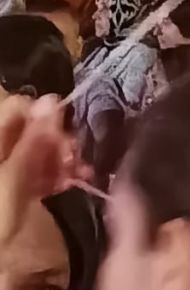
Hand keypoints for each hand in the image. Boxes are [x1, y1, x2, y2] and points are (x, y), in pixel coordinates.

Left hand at [0, 95, 77, 249]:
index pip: (19, 107)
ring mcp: (3, 169)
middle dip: (57, 140)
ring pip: (34, 151)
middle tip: (77, 158)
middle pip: (29, 129)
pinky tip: (70, 183)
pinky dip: (51, 175)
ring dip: (60, 159)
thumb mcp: (13, 179)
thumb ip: (34, 140)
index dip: (45, 116)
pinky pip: (31, 172)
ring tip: (81, 174)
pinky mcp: (8, 190)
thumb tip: (53, 100)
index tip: (66, 137)